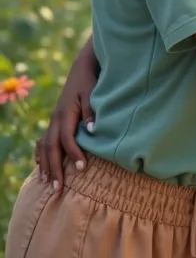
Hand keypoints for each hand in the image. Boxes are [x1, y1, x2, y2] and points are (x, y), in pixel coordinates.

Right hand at [35, 50, 97, 193]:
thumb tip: (93, 129)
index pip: (67, 138)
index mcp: (66, 113)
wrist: (82, 68)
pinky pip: (43, 141)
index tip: (82, 169)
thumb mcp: (92, 92)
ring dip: (46, 165)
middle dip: (55, 168)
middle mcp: (56, 118)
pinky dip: (41, 155)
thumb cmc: (90, 81)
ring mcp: (53, 120)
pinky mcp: (55, 120)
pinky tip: (41, 167)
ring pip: (45, 146)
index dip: (73, 154)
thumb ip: (91, 111)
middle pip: (51, 147)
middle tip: (59, 189)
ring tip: (48, 184)